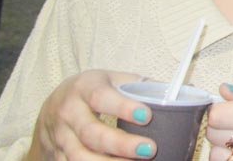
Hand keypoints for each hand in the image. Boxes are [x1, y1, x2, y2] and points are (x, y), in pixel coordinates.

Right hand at [26, 70, 156, 159]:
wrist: (54, 105)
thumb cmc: (93, 90)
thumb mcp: (112, 79)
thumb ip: (140, 86)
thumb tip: (178, 92)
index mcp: (85, 88)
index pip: (102, 98)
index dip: (123, 108)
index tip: (147, 116)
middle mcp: (68, 112)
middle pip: (91, 133)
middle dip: (121, 144)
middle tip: (149, 150)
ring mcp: (60, 136)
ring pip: (80, 156)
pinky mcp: (57, 155)